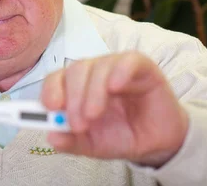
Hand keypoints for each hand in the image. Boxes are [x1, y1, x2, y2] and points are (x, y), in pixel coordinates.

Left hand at [41, 52, 187, 167]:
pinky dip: (119, 71)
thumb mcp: (92, 145)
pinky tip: (115, 88)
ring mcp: (117, 67)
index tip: (50, 107)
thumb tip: (52, 137)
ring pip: (98, 66)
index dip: (50, 89)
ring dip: (92, 91)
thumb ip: (72, 141)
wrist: (157, 142)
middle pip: (76, 70)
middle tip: (77, 123)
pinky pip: (128, 61)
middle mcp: (94, 73)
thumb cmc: (121, 136)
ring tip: (94, 115)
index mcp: (77, 87)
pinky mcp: (142, 67)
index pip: (57, 78)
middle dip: (73, 97)